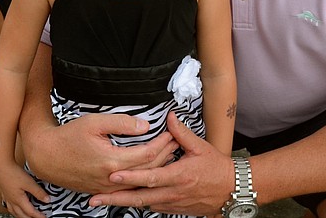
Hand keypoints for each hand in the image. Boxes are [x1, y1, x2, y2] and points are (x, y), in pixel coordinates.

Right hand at [0, 162, 48, 217]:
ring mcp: (7, 198)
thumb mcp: (29, 183)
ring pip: (14, 212)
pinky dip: (14, 210)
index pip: (30, 212)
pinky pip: (9, 206)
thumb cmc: (14, 173)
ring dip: (21, 216)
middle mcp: (12, 201)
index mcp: (18, 200)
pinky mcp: (5, 193)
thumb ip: (38, 192)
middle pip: (21, 215)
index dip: (38, 216)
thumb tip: (47, 200)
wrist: (1, 166)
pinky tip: (15, 207)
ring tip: (26, 217)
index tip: (44, 217)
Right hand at [22, 113, 179, 193]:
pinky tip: (150, 169)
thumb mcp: (95, 123)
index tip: (171, 131)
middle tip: (176, 141)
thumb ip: (122, 123)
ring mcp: (107, 188)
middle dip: (164, 155)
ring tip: (168, 154)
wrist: (46, 156)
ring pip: (140, 182)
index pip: (147, 155)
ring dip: (157, 168)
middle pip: (148, 170)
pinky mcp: (103, 190)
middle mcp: (112, 179)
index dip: (162, 143)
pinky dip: (144, 177)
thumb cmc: (69, 137)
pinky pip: (130, 187)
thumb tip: (145, 125)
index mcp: (112, 161)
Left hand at [89, 113, 232, 215]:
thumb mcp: (200, 147)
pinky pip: (152, 207)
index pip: (149, 178)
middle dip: (115, 198)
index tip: (112, 175)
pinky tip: (125, 201)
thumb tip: (169, 117)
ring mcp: (172, 203)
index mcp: (178, 175)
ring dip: (123, 203)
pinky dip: (138, 204)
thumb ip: (181, 133)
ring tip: (103, 200)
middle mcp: (173, 192)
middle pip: (139, 198)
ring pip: (143, 205)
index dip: (130, 177)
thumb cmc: (216, 168)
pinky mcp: (174, 209)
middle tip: (95, 198)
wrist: (230, 190)